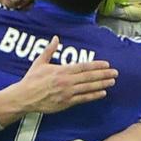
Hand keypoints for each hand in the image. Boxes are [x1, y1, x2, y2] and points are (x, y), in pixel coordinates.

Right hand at [0, 37, 117, 124]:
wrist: (25, 97)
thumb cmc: (32, 79)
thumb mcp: (39, 62)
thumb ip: (49, 50)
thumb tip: (55, 38)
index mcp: (62, 70)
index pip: (83, 66)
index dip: (96, 65)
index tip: (106, 64)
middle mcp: (67, 81)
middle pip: (89, 77)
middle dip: (103, 74)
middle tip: (115, 73)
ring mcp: (67, 92)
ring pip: (88, 88)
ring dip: (102, 84)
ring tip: (112, 81)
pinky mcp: (66, 102)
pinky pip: (83, 98)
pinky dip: (93, 96)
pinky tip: (102, 93)